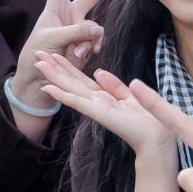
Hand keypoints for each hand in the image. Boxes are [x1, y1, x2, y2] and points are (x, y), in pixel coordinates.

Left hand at [9, 0, 121, 104]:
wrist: (41, 77)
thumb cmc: (39, 53)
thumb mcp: (52, 38)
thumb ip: (76, 31)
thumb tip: (96, 29)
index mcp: (56, 6)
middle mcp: (71, 13)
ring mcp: (81, 28)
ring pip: (96, 27)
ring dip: (89, 40)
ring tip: (75, 52)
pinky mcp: (88, 43)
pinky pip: (98, 40)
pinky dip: (92, 48)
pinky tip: (83, 56)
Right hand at [35, 52, 173, 160]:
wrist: (155, 139)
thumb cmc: (147, 121)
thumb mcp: (130, 95)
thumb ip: (114, 85)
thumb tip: (98, 72)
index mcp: (103, 96)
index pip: (80, 78)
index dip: (67, 66)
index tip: (53, 54)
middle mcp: (95, 101)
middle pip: (71, 81)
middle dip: (54, 67)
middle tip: (37, 53)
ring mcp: (94, 107)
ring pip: (69, 88)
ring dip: (53, 76)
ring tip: (38, 64)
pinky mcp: (98, 113)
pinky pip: (77, 102)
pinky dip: (62, 95)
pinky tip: (49, 88)